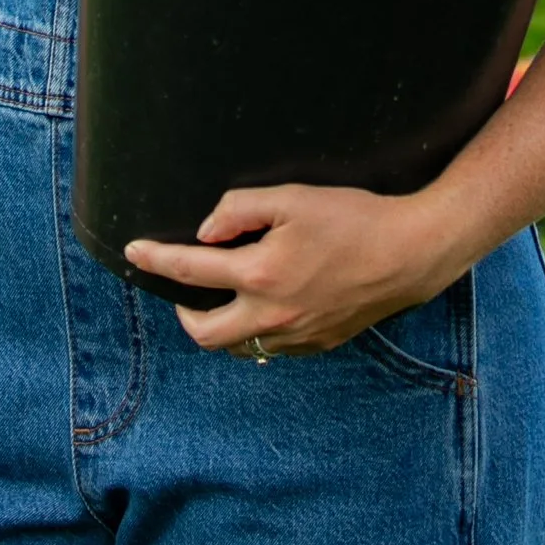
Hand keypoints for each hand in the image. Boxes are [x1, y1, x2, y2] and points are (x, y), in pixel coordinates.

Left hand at [123, 184, 458, 356]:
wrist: (411, 253)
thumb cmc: (353, 218)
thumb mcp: (292, 197)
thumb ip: (239, 210)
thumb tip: (206, 233)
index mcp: (260, 275)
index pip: (188, 271)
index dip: (154, 260)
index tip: (133, 252)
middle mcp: (272, 315)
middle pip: (204, 333)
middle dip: (183, 314)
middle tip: (181, 292)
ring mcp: (297, 336)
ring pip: (240, 347)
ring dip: (221, 327)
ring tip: (223, 298)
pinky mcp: (320, 344)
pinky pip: (272, 348)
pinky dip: (257, 332)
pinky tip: (266, 307)